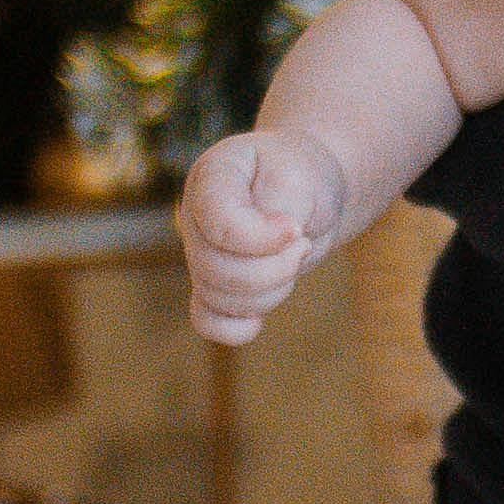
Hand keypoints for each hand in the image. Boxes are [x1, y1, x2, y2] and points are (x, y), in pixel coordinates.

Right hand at [179, 127, 348, 344]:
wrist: (309, 189)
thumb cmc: (302, 174)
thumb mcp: (301, 177)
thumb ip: (282, 209)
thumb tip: (274, 247)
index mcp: (211, 176)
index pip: (219, 222)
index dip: (261, 239)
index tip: (295, 229)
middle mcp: (194, 216)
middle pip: (216, 268)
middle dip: (275, 268)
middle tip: (303, 243)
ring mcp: (198, 252)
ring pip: (219, 297)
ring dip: (272, 291)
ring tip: (293, 261)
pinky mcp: (212, 283)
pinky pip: (208, 321)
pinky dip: (236, 329)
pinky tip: (260, 320)